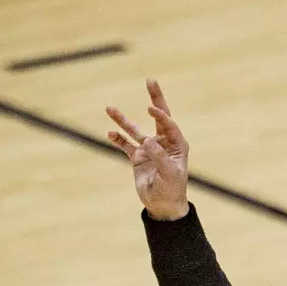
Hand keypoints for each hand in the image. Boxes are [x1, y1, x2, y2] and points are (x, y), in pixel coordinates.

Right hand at [106, 79, 189, 219]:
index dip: (161, 115)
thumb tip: (146, 141)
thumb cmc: (172, 189)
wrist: (163, 205)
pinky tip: (110, 133)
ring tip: (109, 108)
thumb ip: (159, 156)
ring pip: (135, 130)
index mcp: (177, 144)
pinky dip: (118, 139)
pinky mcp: (138, 157)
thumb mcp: (169, 173)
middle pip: (158, 116)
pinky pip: (125, 145)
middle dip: (154, 99)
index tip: (151, 108)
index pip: (168, 124)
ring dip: (122, 120)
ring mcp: (149, 149)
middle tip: (150, 80)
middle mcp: (163, 142)